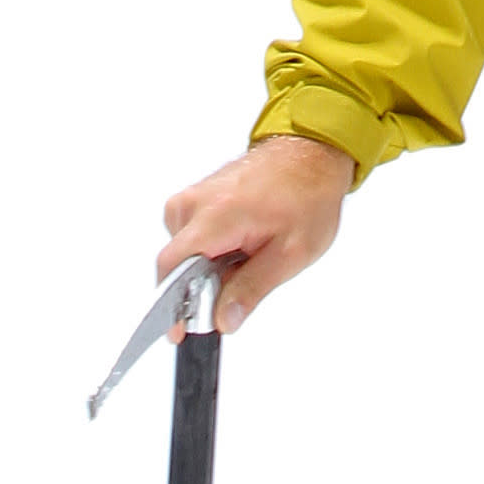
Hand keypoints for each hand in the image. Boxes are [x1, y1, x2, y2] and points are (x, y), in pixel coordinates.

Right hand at [158, 129, 353, 333]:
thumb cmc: (308, 196)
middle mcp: (195, 203)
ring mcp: (193, 196)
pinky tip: (241, 242)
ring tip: (250, 255)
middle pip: (178, 264)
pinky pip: (191, 236)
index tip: (181, 331)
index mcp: (216, 215)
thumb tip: (222, 320)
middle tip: (245, 277)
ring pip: (185, 253)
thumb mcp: (291, 254)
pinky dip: (212, 249)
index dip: (173, 304)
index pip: (172, 267)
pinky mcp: (197, 197)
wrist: (311, 153)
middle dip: (204, 285)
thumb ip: (251, 289)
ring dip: (210, 267)